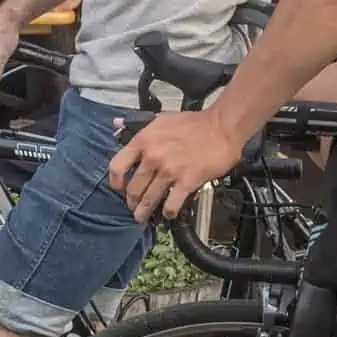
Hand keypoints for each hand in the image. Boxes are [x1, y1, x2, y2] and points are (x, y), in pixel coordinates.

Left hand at [109, 110, 244, 221]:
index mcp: (143, 141)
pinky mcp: (187, 181)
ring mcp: (169, 170)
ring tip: (142, 218)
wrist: (221, 127)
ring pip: (149, 199)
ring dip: (144, 212)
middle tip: (133, 207)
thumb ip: (140, 127)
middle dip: (131, 201)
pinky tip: (168, 214)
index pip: (117, 166)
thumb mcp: (160, 119)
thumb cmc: (193, 122)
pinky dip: (168, 212)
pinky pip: (172, 203)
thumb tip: (117, 125)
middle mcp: (152, 157)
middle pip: (132, 188)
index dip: (115, 182)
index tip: (118, 188)